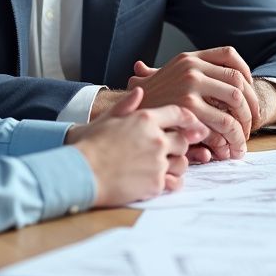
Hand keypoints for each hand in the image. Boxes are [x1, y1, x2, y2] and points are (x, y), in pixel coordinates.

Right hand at [67, 87, 207, 205]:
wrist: (81, 171)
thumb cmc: (91, 143)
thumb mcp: (109, 117)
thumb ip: (128, 104)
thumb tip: (139, 91)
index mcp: (146, 119)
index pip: (178, 113)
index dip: (188, 118)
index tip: (193, 123)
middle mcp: (156, 139)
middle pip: (183, 140)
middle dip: (180, 144)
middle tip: (172, 149)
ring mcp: (158, 162)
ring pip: (183, 163)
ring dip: (176, 164)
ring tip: (164, 166)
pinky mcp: (155, 184)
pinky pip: (175, 183)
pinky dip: (171, 182)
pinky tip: (161, 181)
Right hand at [126, 46, 259, 160]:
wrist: (124, 112)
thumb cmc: (144, 101)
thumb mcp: (161, 78)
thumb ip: (181, 75)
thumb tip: (191, 74)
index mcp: (188, 58)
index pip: (230, 55)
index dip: (246, 73)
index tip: (249, 93)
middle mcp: (191, 67)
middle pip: (238, 81)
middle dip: (251, 105)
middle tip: (252, 123)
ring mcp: (190, 86)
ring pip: (235, 104)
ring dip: (244, 124)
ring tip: (242, 141)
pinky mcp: (189, 108)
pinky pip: (223, 123)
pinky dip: (232, 137)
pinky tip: (230, 148)